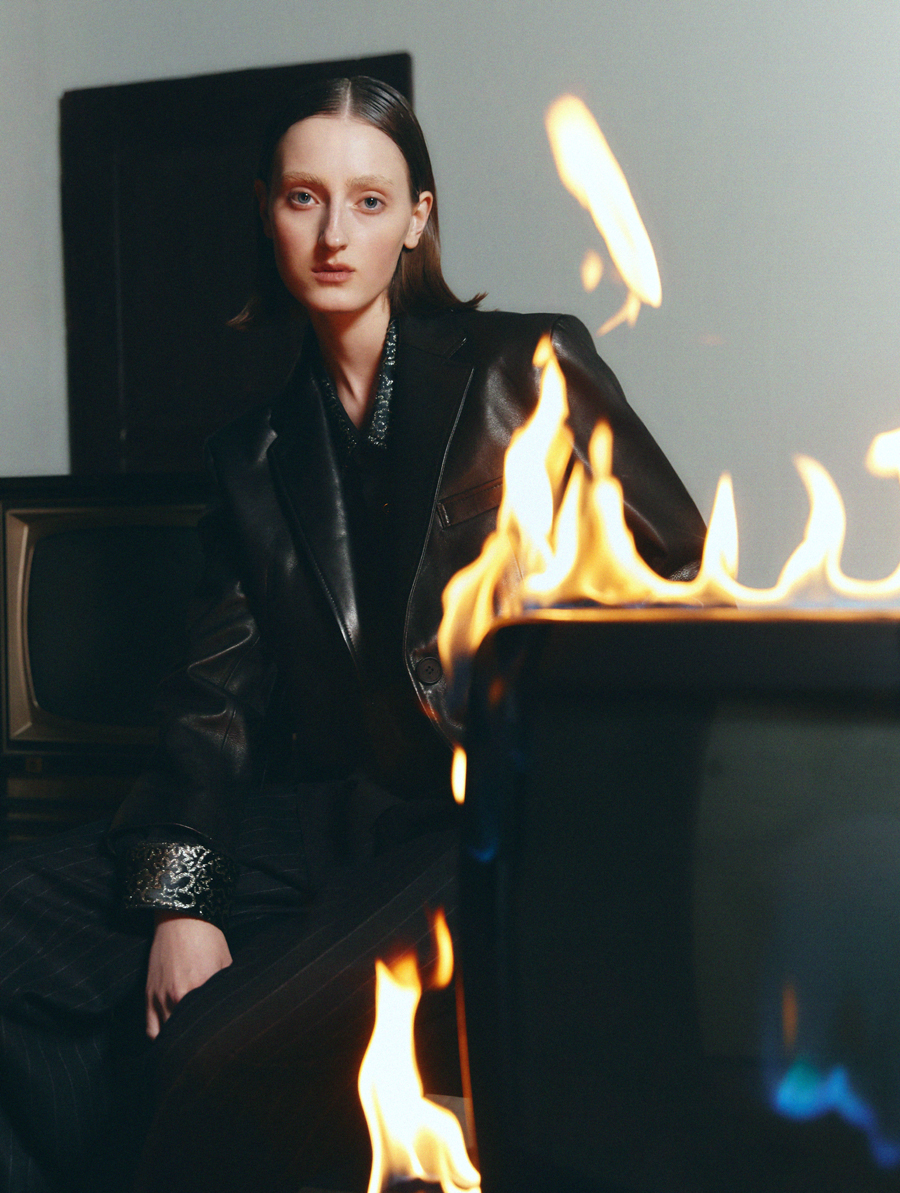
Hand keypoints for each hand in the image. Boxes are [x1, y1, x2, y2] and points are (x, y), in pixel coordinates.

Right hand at [145, 912, 232, 1038]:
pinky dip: (160, 1038)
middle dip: (197, 1043)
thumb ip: (226, 988)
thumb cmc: (208, 938)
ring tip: (190, 1049)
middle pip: (186, 1034)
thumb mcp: (226, 962)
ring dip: (178, 1041)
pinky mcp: (149, 995)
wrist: (182, 918)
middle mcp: (179, 996)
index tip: (222, 1043)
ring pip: (167, 1036)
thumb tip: (235, 1008)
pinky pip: (151, 1030)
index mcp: (202, 988)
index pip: (208, 1024)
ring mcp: (161, 998)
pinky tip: (170, 1040)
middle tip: (207, 1050)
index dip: (215, 1036)